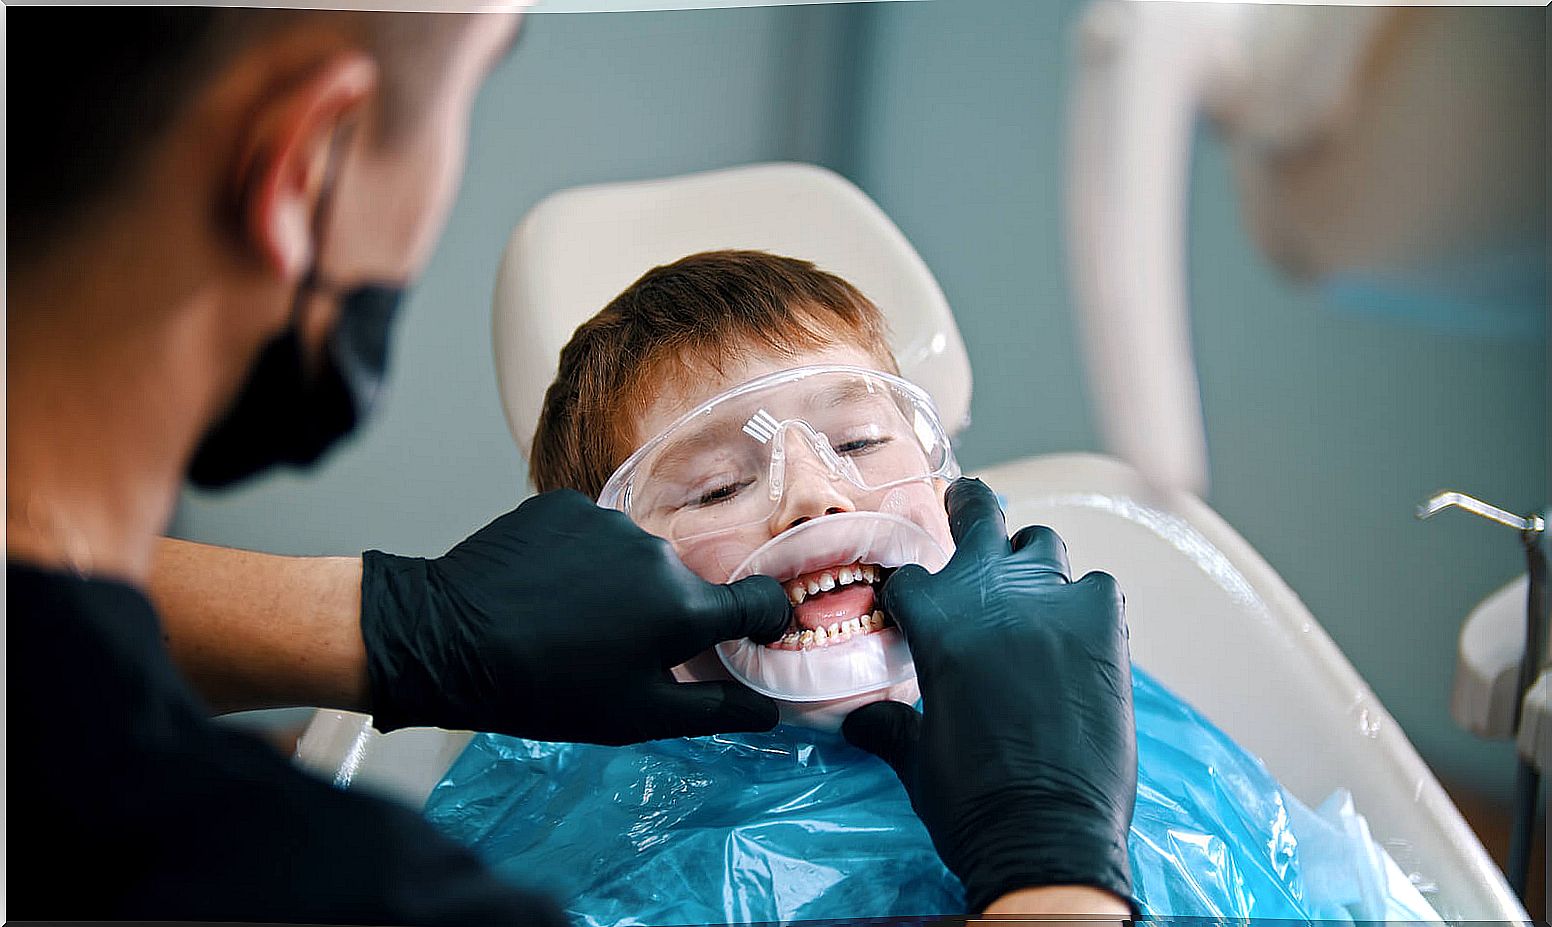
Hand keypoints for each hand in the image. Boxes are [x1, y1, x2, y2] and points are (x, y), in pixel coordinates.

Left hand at [359, 490, 790, 744]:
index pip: (758, 600)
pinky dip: (579, 558)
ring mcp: (607, 521)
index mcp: (683, 608)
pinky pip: (590, 532)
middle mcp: (657, 552)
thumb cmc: (546, 692)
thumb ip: (714, 710)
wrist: (445, 641)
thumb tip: (770, 711)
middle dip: (664, 614)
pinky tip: (545, 588)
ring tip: (570, 620)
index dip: (765, 619)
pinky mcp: (562, 503)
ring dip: (619, 585)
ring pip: (635, 558)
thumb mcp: (637, 717)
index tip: (754, 632)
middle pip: (683, 584)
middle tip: (615, 650)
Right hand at [842, 478, 1136, 912]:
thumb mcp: (916, 760)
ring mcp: (1051, 601)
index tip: (912, 601)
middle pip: (977, 511)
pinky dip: (1085, 604)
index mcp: (933, 620)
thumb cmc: (971, 803)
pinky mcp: (1104, 622)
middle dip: (967, 507)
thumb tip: (859, 720)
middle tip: (965, 508)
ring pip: (1041, 542)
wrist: (1048, 835)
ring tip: (1030, 591)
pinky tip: (1080, 635)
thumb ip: (888, 726)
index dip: (909, 588)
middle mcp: (990, 594)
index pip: (909, 574)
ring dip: (1030, 562)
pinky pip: (1096, 586)